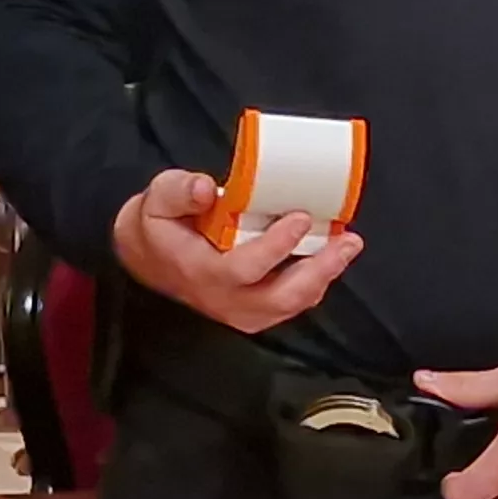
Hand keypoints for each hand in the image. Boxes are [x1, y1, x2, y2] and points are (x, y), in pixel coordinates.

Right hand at [110, 169, 358, 334]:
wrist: (149, 257)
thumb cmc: (159, 224)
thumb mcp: (158, 199)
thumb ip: (180, 191)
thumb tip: (208, 188)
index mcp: (200, 272)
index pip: (243, 269)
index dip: (276, 246)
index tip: (300, 217)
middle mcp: (223, 299)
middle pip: (279, 298)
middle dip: (318, 270)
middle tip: (347, 241)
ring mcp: (239, 310)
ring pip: (289, 304)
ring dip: (323, 277)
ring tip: (348, 246)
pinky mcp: (252, 310)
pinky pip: (289, 303)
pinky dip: (314, 283)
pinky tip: (331, 258)